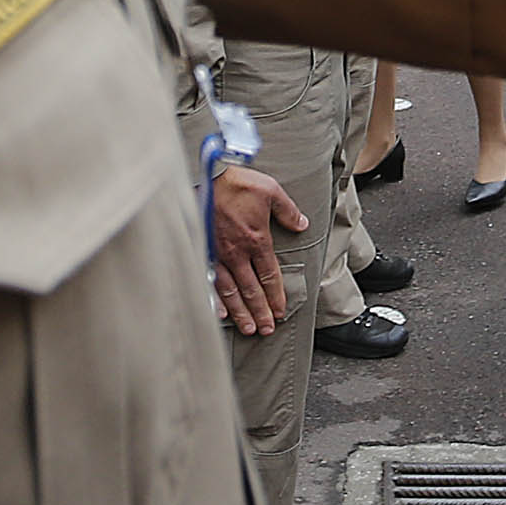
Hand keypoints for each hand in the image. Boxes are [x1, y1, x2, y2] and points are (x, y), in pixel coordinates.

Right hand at [211, 163, 306, 334]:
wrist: (207, 174)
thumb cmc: (238, 182)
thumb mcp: (271, 191)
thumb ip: (288, 211)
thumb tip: (302, 224)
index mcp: (257, 240)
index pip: (269, 275)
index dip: (276, 296)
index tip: (280, 312)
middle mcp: (238, 252)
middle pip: (251, 289)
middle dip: (260, 312)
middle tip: (266, 330)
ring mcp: (218, 254)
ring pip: (231, 291)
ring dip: (241, 312)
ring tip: (248, 329)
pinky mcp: (203, 251)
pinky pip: (210, 280)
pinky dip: (215, 299)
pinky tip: (220, 315)